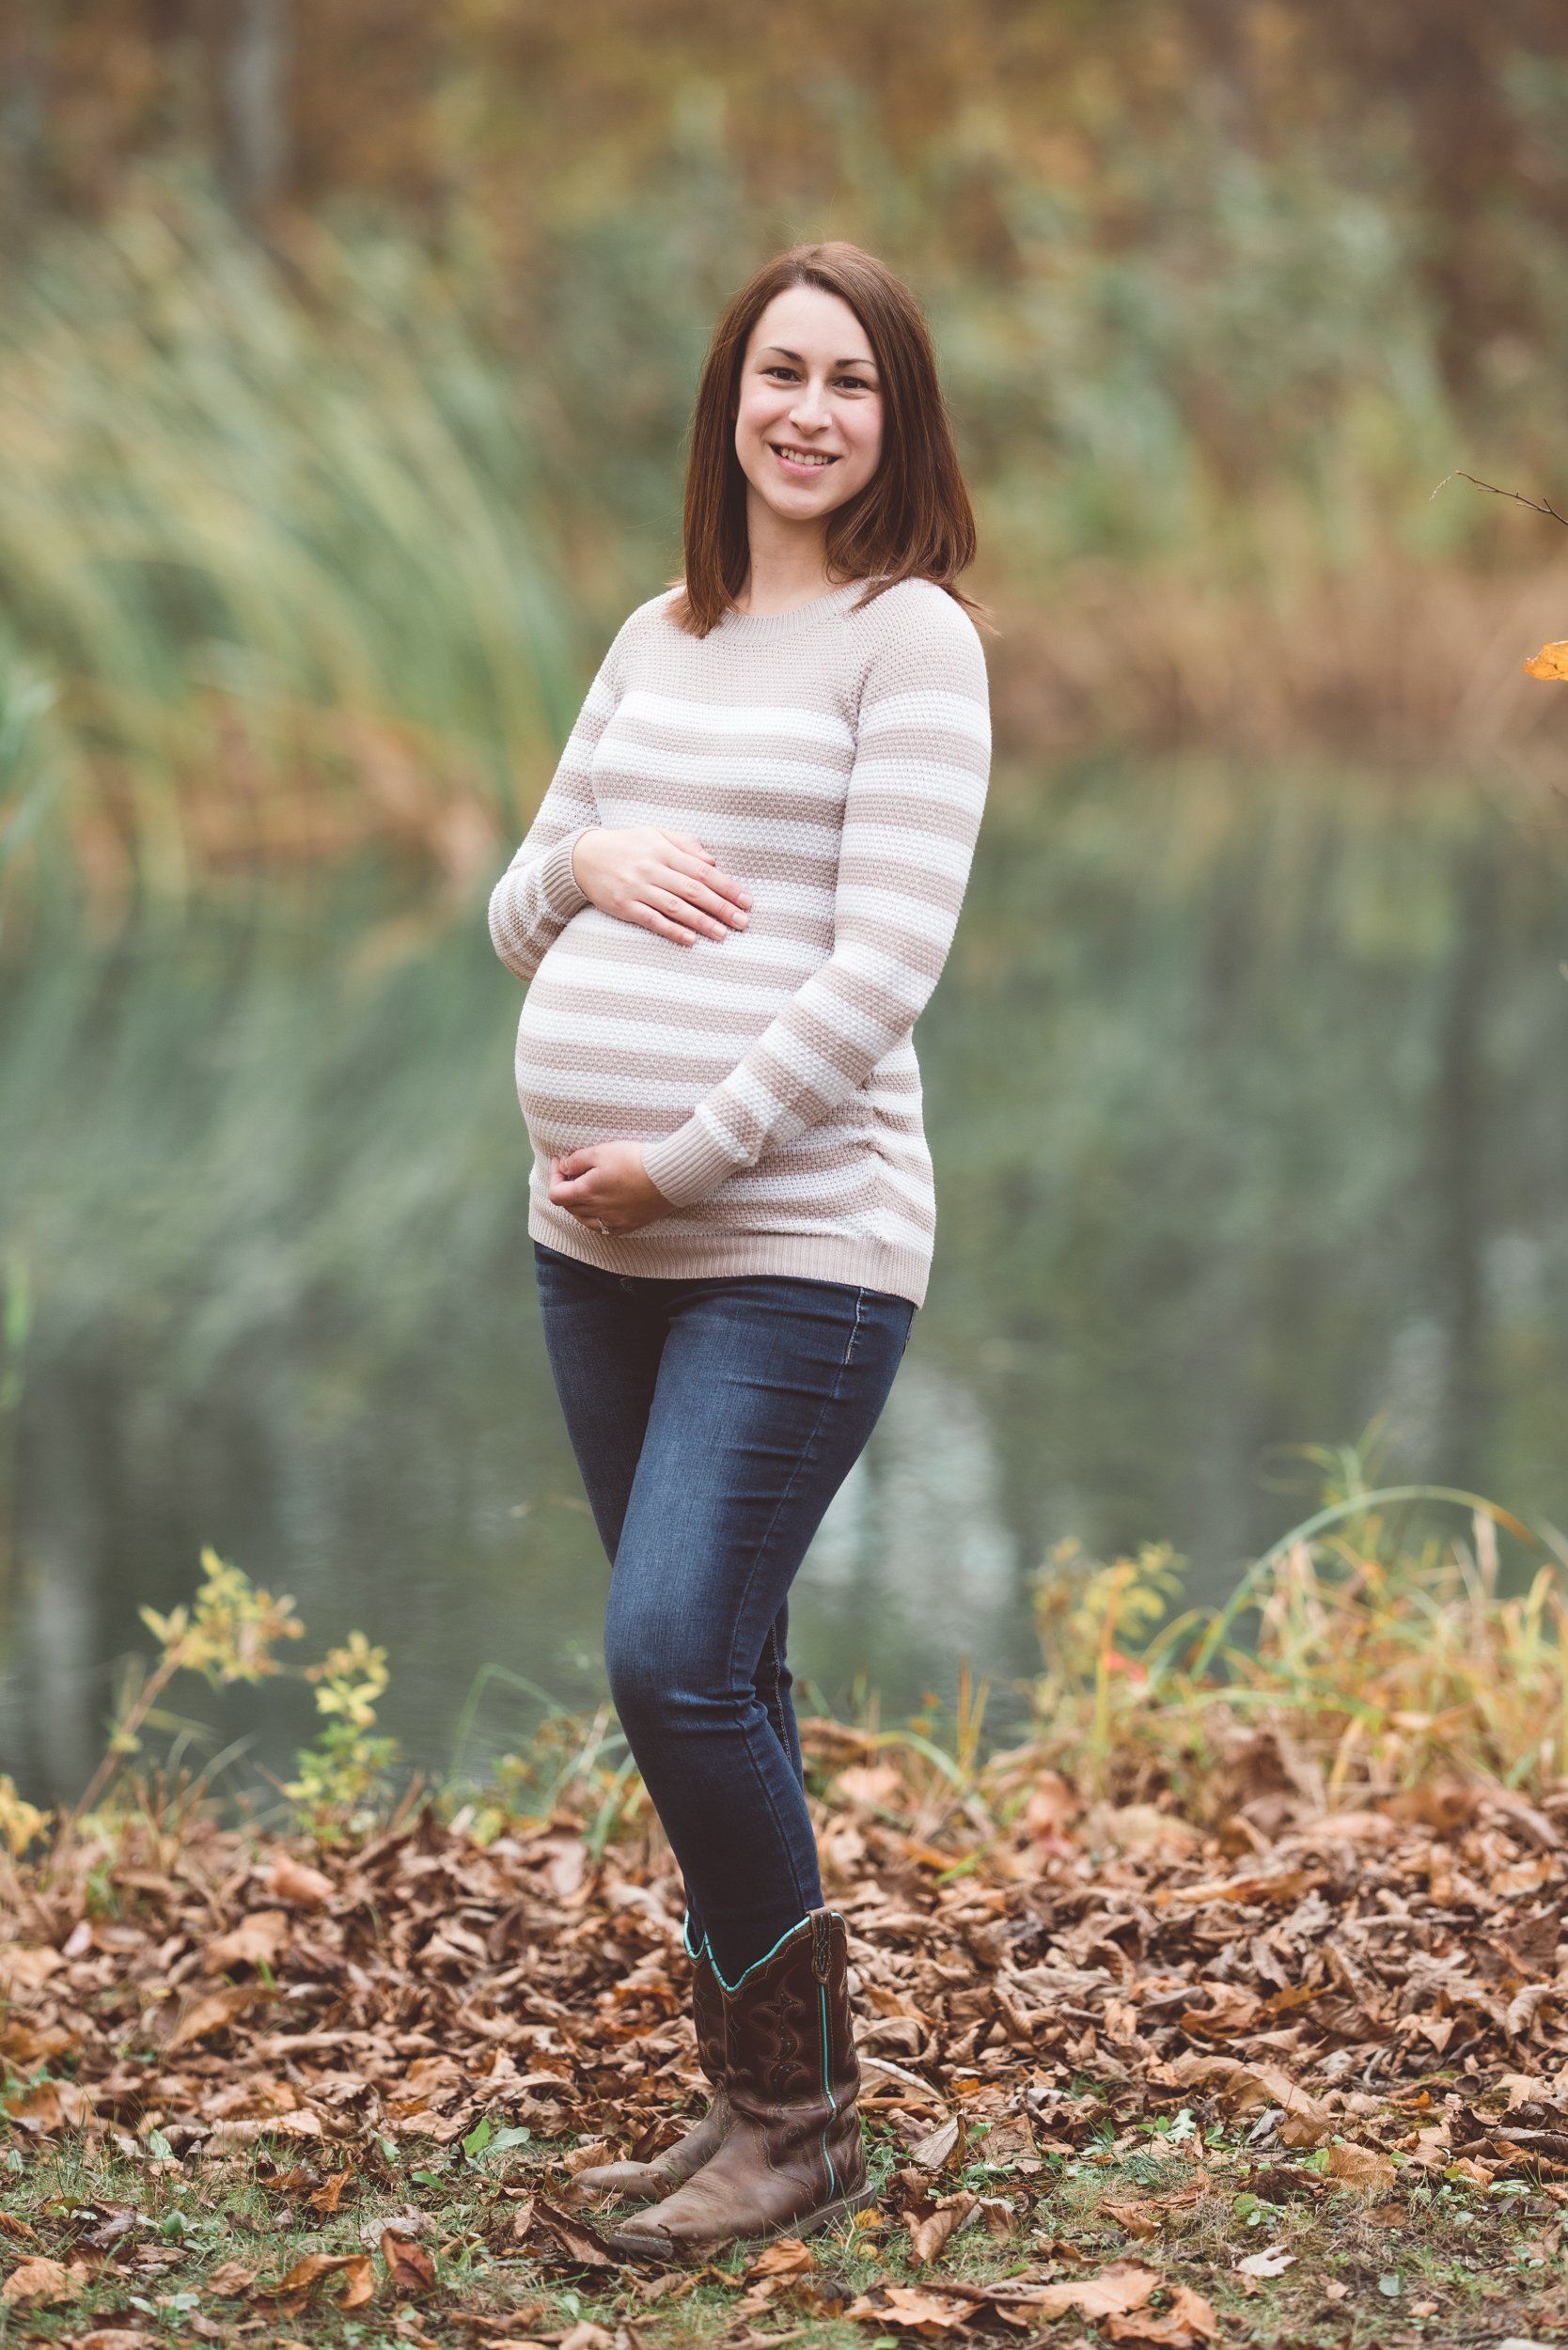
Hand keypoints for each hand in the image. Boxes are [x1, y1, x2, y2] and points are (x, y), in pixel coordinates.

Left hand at [548, 1141, 677, 1233]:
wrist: (669, 1176)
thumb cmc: (635, 1160)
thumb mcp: (601, 1151)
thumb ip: (577, 1160)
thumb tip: (564, 1167)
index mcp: (587, 1193)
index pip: (556, 1194)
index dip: (554, 1176)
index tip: (561, 1162)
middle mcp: (597, 1212)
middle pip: (570, 1207)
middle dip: (567, 1188)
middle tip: (575, 1170)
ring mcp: (613, 1222)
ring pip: (585, 1220)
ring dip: (580, 1205)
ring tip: (588, 1188)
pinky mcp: (628, 1226)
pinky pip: (604, 1228)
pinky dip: (597, 1218)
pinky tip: (604, 1205)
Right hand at [569, 826, 751, 945]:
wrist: (582, 857)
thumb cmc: (626, 845)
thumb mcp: (655, 834)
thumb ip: (685, 844)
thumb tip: (713, 862)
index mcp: (663, 850)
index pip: (702, 871)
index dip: (727, 886)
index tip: (746, 900)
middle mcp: (652, 869)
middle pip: (693, 891)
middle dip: (721, 907)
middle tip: (743, 922)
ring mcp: (637, 889)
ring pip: (676, 908)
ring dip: (702, 922)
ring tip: (723, 934)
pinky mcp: (624, 906)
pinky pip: (652, 920)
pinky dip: (673, 930)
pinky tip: (691, 940)